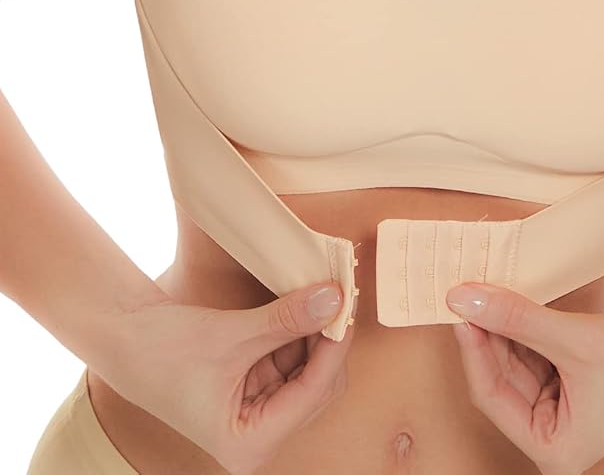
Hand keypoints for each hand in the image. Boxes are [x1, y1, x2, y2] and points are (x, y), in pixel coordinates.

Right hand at [98, 282, 354, 474]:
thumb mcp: (232, 335)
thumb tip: (333, 299)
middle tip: (339, 293)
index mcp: (249, 444)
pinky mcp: (255, 386)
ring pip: (309, 370)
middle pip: (318, 386)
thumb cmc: (164, 350)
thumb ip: (286, 319)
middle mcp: (258, 435)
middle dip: (326, 340)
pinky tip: (304, 302)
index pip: (312, 394)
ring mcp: (258, 410)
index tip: (346, 305)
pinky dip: (298, 331)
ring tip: (322, 291)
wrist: (125, 337)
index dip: (334, 347)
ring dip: (314, 332)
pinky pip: (291, 358)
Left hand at [446, 282, 603, 474]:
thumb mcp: (573, 338)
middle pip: (500, 376)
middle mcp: (554, 433)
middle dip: (486, 333)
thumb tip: (463, 298)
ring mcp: (562, 406)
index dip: (473, 349)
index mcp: (554, 449)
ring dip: (503, 325)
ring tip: (487, 287)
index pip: (491, 395)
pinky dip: (522, 325)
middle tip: (467, 290)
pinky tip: (511, 297)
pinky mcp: (571, 379)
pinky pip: (533, 351)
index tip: (458, 307)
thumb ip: (515, 318)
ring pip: (515, 360)